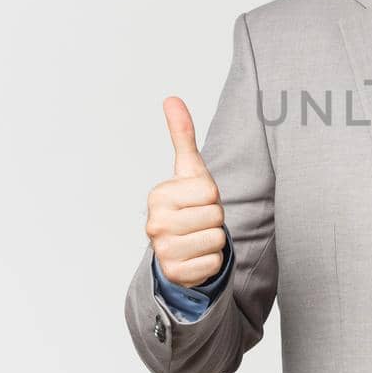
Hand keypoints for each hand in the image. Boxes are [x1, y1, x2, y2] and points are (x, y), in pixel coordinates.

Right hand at [145, 96, 227, 286]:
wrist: (176, 249)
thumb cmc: (186, 205)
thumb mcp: (188, 171)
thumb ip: (182, 135)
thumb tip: (172, 98)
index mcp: (158, 196)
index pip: (210, 192)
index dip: (211, 197)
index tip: (196, 201)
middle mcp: (155, 224)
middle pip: (215, 216)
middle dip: (214, 219)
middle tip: (198, 221)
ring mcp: (163, 251)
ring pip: (217, 239)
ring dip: (214, 240)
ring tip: (197, 238)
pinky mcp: (176, 274)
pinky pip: (214, 262)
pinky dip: (210, 261)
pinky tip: (195, 256)